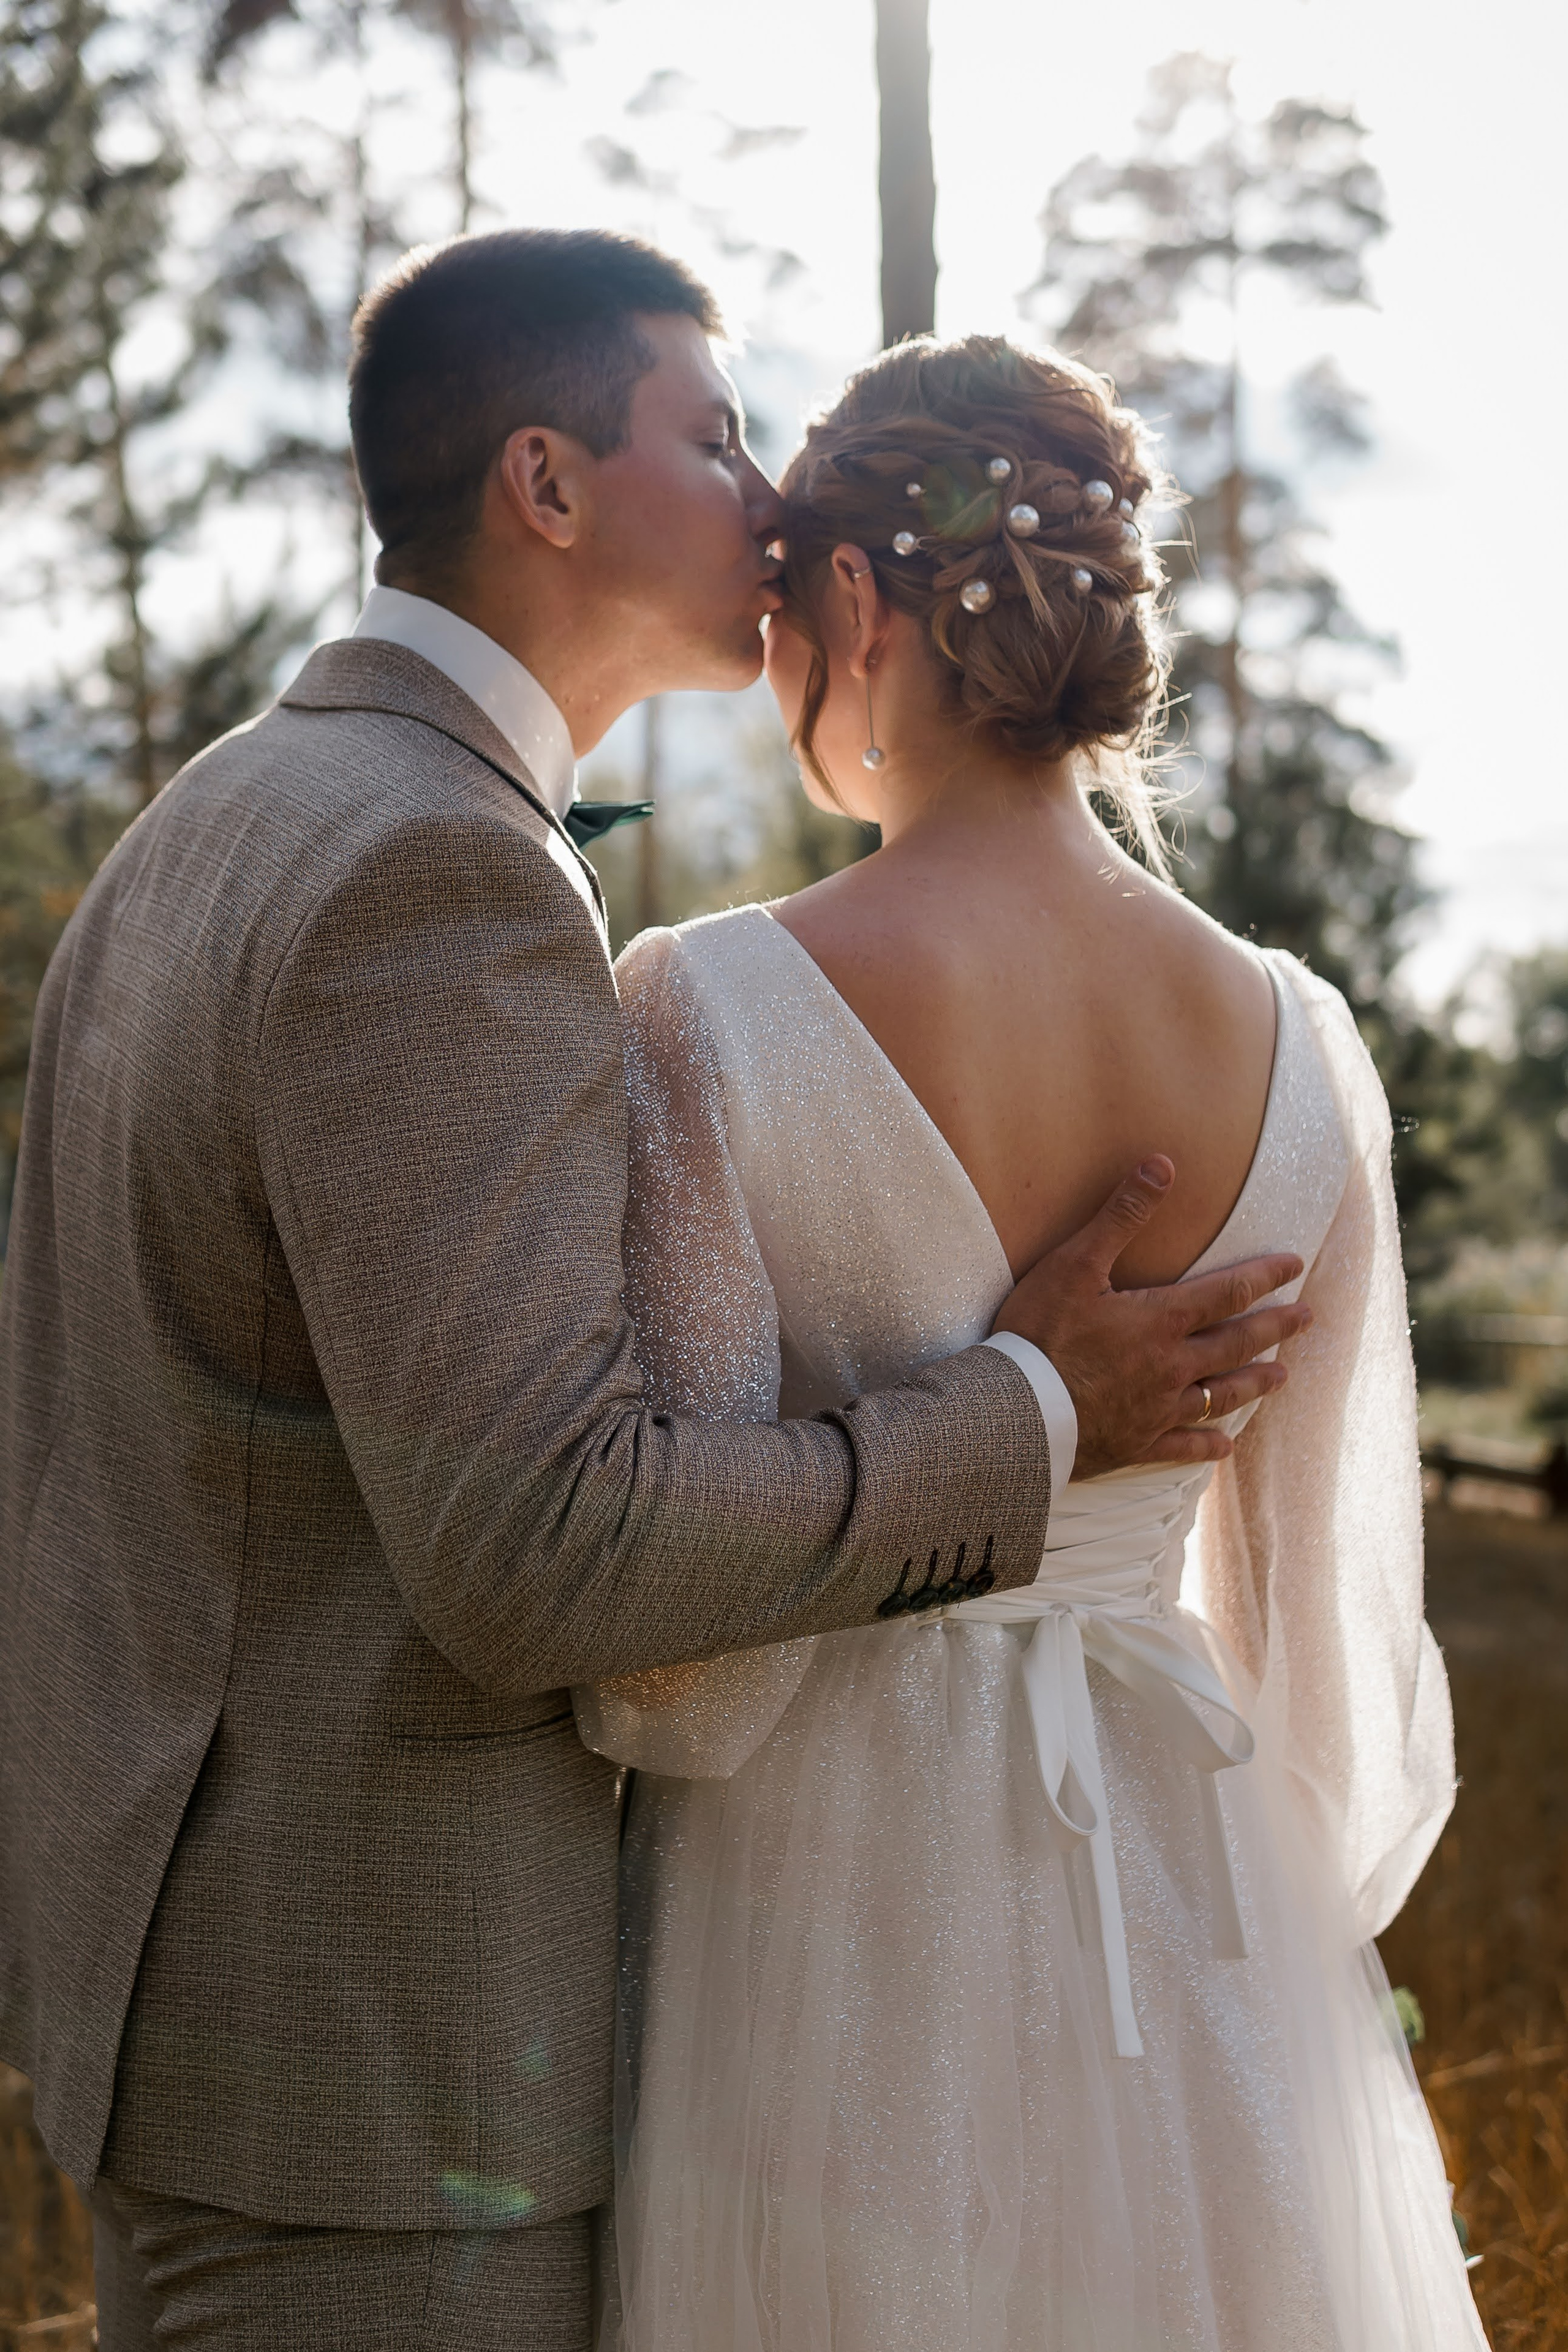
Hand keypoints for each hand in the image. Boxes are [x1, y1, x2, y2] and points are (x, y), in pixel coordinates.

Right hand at [990, 1157, 1311, 1479]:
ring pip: (1222, 1396)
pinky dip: (1207, 1446)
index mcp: (1161, 1320)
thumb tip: (1162, 1165)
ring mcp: (1158, 1409)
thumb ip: (1122, 1215)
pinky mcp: (1138, 1444)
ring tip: (1282, 1375)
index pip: (1227, 1292)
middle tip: (1307, 1317)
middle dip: (1274, 1326)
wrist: (1015, 1412)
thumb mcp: (1075, 1264)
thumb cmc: (1040, 1333)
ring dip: (1254, 1382)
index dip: (1264, 1276)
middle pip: (1237, 1343)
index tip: (1295, 1265)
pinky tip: (1225, 1446)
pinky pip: (1184, 1446)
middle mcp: (1172, 1366)